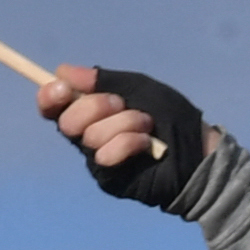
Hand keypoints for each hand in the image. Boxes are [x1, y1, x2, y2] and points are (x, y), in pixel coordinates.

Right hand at [37, 65, 209, 207]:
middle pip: (66, 121)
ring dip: (123, 124)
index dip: (49, 96)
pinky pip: (104, 156)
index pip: (55, 106)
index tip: (62, 87)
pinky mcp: (109, 178)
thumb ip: (103, 79)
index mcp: (91, 111)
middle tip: (121, 104)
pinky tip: (148, 145)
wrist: (199, 151)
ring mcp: (98, 158)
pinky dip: (128, 143)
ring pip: (89, 137)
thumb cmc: (173, 118)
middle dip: (94, 107)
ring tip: (147, 126)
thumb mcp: (139, 88)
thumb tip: (62, 71)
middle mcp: (89, 134)